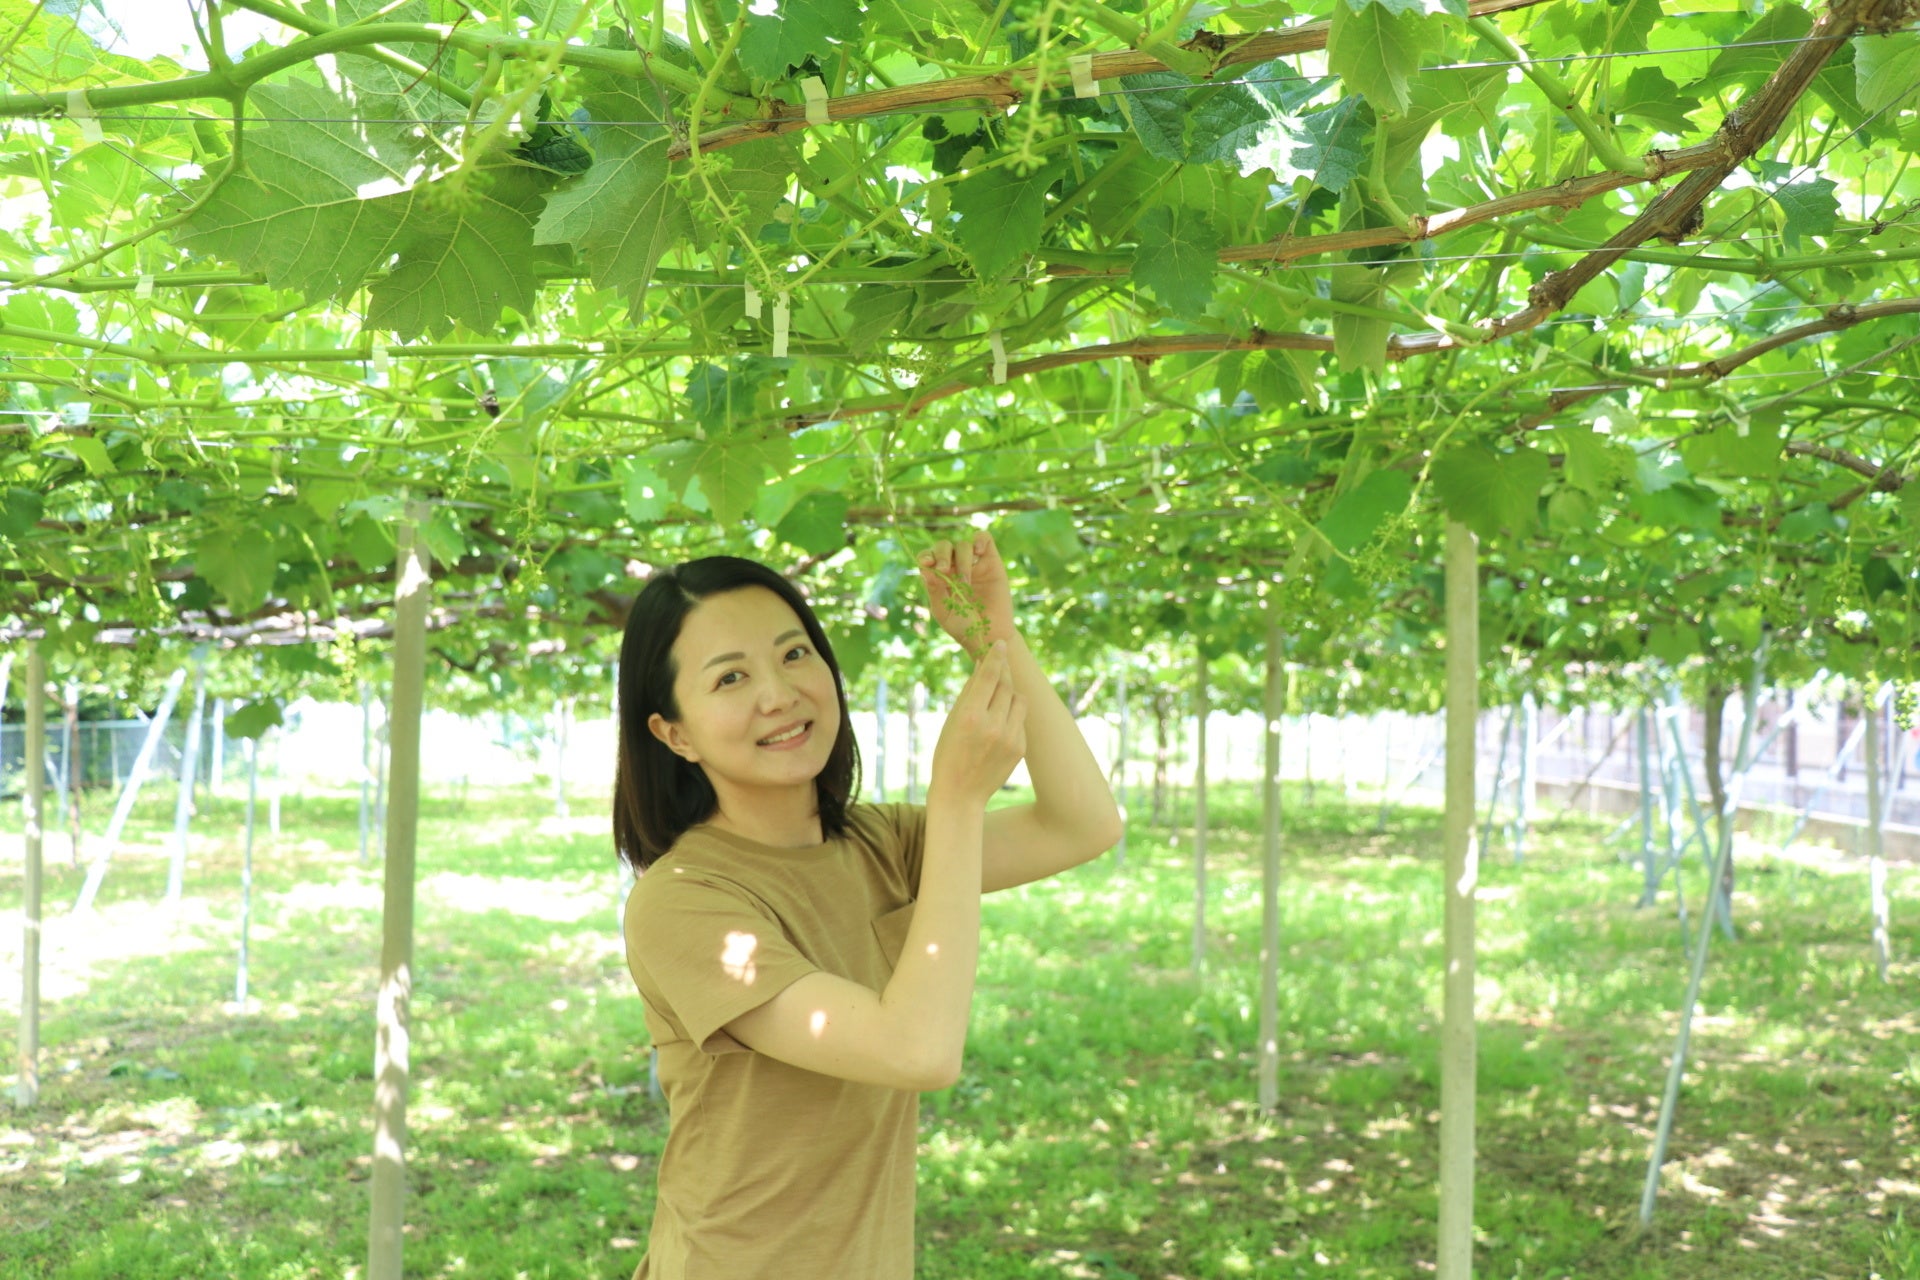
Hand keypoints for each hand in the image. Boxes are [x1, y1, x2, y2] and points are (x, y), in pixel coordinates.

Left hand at [917, 530, 1013, 656]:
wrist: (990, 636)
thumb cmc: (965, 627)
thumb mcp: (944, 611)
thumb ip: (934, 590)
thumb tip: (925, 569)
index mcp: (939, 577)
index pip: (928, 557)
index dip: (926, 556)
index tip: (927, 563)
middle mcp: (955, 567)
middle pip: (943, 546)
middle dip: (942, 555)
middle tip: (945, 571)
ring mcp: (974, 563)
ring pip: (963, 544)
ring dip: (961, 560)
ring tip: (965, 583)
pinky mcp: (992, 561)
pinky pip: (985, 538)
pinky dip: (980, 539)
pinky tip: (978, 552)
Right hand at [928, 641, 1026, 807]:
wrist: (960, 794)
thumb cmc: (948, 754)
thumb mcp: (951, 721)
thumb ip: (969, 693)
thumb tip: (983, 665)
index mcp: (970, 716)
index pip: (989, 677)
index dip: (996, 657)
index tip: (1001, 643)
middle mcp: (992, 725)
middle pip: (1006, 686)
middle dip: (1003, 673)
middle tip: (998, 665)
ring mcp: (1010, 738)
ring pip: (1018, 700)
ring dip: (1009, 694)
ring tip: (996, 700)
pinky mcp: (1020, 748)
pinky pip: (1020, 720)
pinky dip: (1011, 715)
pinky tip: (998, 726)